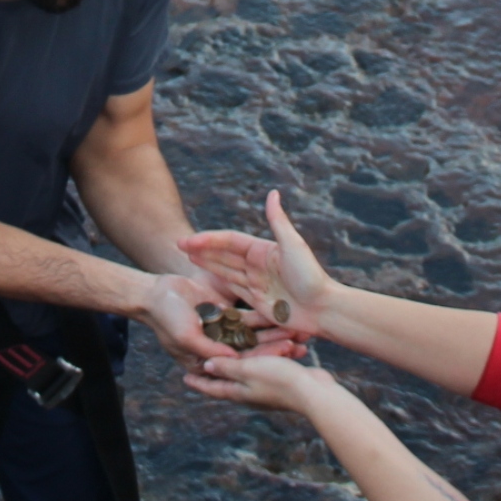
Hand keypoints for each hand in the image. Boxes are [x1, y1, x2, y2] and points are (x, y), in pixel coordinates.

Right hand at [142, 274, 306, 371]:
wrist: (155, 295)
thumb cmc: (166, 319)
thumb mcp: (186, 336)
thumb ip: (209, 349)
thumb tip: (233, 360)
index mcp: (210, 362)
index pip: (242, 362)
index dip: (265, 357)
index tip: (287, 350)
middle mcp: (221, 352)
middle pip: (254, 351)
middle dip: (277, 348)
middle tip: (302, 344)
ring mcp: (225, 335)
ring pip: (256, 336)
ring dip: (276, 334)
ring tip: (300, 331)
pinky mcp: (228, 319)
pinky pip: (251, 321)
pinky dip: (267, 319)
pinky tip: (287, 316)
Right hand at [180, 190, 330, 334]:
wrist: (323, 308)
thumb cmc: (310, 276)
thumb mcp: (293, 245)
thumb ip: (278, 221)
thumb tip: (272, 193)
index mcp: (263, 250)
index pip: (230, 241)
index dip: (208, 240)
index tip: (188, 240)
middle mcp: (258, 265)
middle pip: (224, 255)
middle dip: (202, 250)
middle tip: (178, 246)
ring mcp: (257, 283)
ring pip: (225, 271)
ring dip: (206, 264)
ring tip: (186, 258)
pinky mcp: (257, 302)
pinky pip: (233, 291)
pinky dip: (218, 284)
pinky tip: (205, 281)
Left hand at [184, 354, 334, 412]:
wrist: (313, 393)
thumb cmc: (278, 380)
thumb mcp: (248, 370)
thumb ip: (227, 368)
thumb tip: (206, 367)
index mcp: (238, 391)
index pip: (212, 387)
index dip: (198, 382)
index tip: (184, 378)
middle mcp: (251, 392)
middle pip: (229, 380)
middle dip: (218, 370)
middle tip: (205, 362)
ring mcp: (267, 388)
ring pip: (252, 370)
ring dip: (245, 359)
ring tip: (235, 351)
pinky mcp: (283, 381)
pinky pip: (270, 365)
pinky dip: (267, 356)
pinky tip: (268, 347)